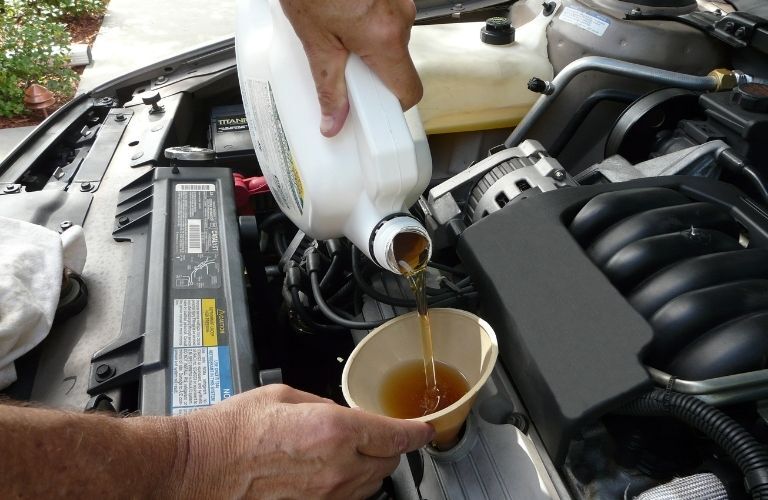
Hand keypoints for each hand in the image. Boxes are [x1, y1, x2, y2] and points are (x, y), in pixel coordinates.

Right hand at [177, 384, 433, 498]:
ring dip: (370, 467)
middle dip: (389, 446)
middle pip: (388, 462)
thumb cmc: (231, 433)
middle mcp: (336, 468)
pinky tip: (331, 471)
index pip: (395, 434)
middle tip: (377, 434)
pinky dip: (350, 484)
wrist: (198, 469)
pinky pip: (348, 499)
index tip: (424, 428)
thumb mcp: (284, 397)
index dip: (416, 431)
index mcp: (333, 430)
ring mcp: (326, 496)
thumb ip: (323, 405)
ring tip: (349, 452)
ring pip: (372, 484)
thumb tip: (341, 413)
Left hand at [280, 0, 421, 136]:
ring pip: (391, 38)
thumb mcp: (315, 41)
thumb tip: (334, 121)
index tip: (375, 109)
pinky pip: (386, 17)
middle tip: (342, 65)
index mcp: (384, 38)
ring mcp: (399, 0)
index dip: (393, 105)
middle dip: (372, 69)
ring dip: (368, 43)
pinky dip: (367, 23)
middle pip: (398, 63)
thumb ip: (328, 85)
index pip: (409, 90)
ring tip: (336, 31)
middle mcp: (400, 18)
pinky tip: (342, 14)